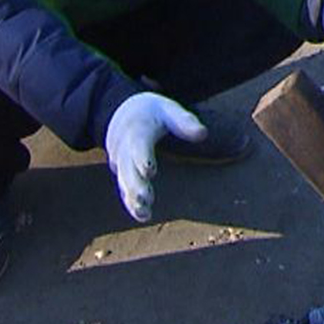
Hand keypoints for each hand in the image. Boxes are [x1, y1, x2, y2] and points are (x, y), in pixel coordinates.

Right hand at [105, 92, 205, 222]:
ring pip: (124, 181)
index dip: (142, 157)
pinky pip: (124, 188)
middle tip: (145, 197)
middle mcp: (124, 147)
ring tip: (144, 213)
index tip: (149, 170)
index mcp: (137, 129)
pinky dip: (131, 202)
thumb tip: (203, 134)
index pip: (138, 144)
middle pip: (128, 167)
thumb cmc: (151, 112)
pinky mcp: (122, 172)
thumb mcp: (168, 108)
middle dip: (136, 183)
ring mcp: (120, 161)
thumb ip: (184, 120)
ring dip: (133, 198)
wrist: (121, 113)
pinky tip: (143, 215)